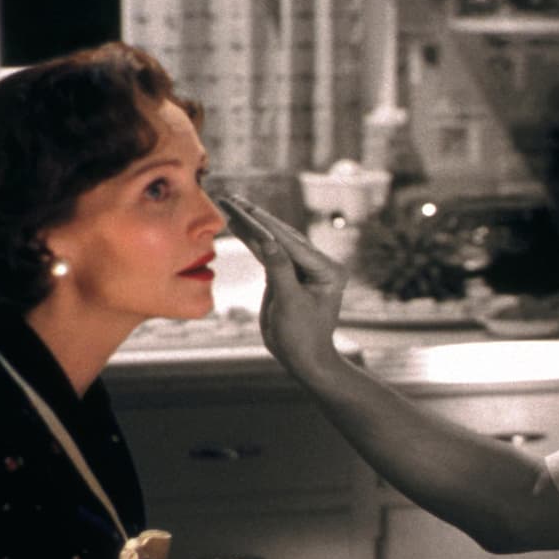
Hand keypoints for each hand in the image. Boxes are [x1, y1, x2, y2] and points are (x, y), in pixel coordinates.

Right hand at [214, 192, 348, 375]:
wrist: (302, 358)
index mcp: (328, 270)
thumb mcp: (290, 303)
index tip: (246, 210)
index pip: (293, 244)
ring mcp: (302, 267)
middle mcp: (318, 264)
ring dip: (251, 225)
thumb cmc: (302, 336)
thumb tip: (267, 240)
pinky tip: (236, 224)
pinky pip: (267, 253)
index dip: (267, 227)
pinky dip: (251, 240)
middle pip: (283, 236)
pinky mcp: (287, 273)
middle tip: (234, 199)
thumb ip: (279, 270)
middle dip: (257, 218)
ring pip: (273, 241)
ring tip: (230, 205)